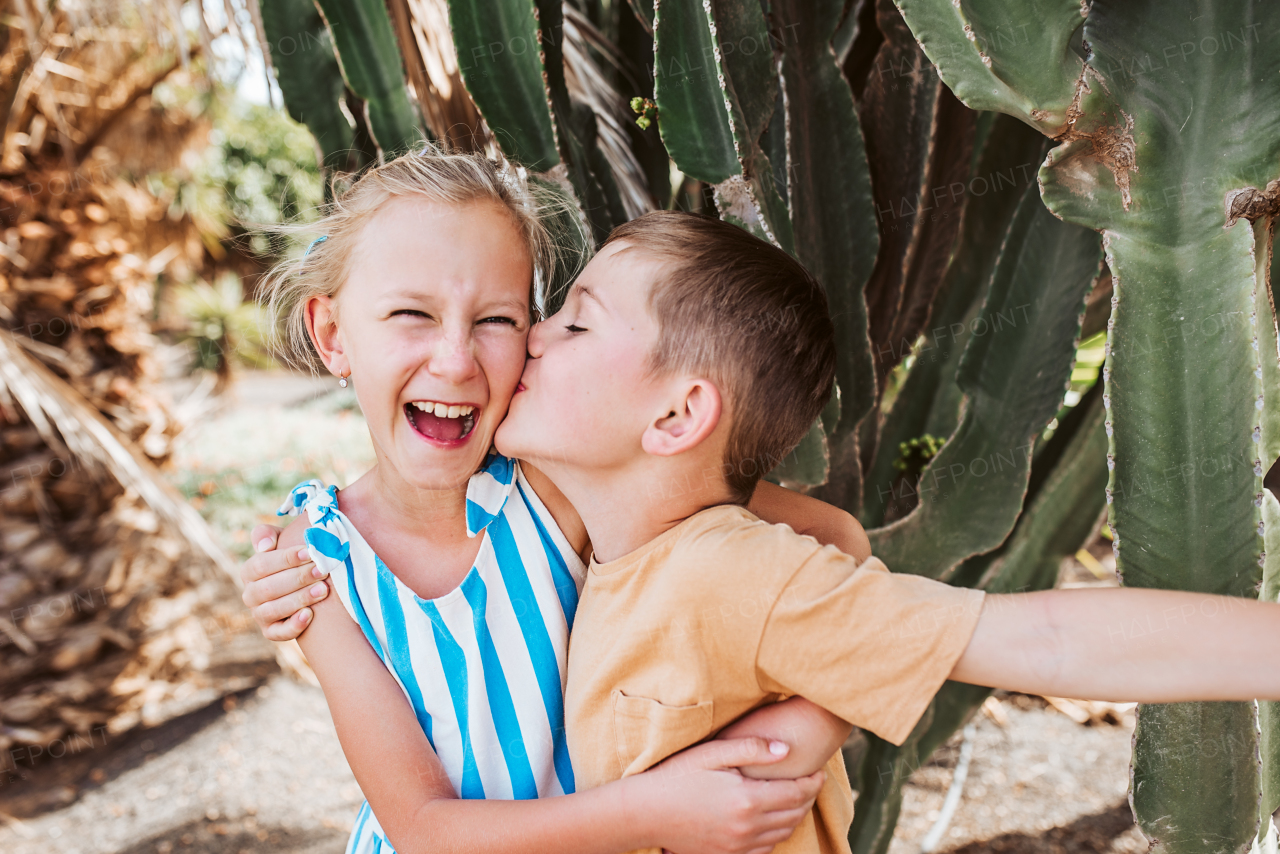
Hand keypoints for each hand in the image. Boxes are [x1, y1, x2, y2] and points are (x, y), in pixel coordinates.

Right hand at [240, 523, 328, 640]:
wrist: (308, 583)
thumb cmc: (295, 557)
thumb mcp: (282, 540)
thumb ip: (267, 534)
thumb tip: (264, 546)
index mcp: (250, 571)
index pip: (261, 565)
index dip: (285, 559)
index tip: (309, 552)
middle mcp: (250, 594)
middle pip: (268, 588)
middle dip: (298, 578)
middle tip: (322, 570)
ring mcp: (260, 614)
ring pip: (273, 610)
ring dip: (299, 599)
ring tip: (323, 589)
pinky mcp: (272, 631)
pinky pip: (279, 633)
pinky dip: (294, 626)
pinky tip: (310, 614)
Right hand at [633, 736, 825, 853]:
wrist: (646, 812)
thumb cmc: (677, 776)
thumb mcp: (712, 754)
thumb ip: (752, 749)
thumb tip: (787, 749)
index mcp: (748, 799)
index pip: (796, 793)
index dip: (812, 782)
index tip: (818, 771)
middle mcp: (748, 827)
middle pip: (794, 815)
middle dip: (808, 798)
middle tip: (810, 782)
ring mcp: (738, 845)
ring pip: (783, 833)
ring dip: (795, 817)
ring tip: (796, 799)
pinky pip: (765, 848)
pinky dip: (776, 834)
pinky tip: (771, 819)